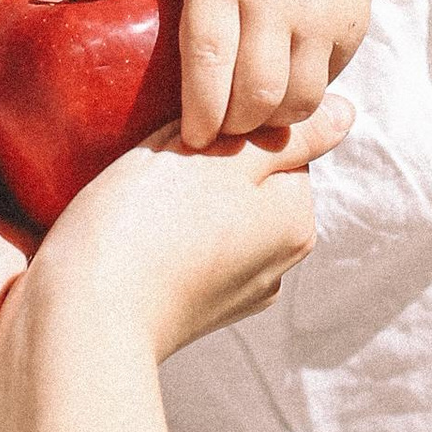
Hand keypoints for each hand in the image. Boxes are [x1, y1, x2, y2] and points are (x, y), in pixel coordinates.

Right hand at [6, 96, 351, 363]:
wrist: (83, 318)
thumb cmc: (148, 222)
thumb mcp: (222, 158)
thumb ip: (289, 134)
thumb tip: (347, 113)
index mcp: (296, 221)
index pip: (277, 144)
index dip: (229, 125)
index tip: (189, 131)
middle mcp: (277, 262)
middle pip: (248, 179)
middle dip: (209, 160)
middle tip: (159, 160)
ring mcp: (235, 291)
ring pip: (214, 212)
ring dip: (184, 193)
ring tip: (139, 194)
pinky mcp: (191, 307)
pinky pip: (187, 247)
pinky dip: (165, 231)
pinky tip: (132, 229)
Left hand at [59, 0, 376, 144]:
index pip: (208, 58)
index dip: (197, 111)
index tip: (186, 139)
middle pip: (255, 91)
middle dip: (232, 127)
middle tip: (212, 139)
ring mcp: (319, 14)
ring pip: (296, 98)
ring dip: (268, 123)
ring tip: (243, 124)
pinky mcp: (350, 27)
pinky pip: (325, 86)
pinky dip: (300, 104)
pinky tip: (277, 102)